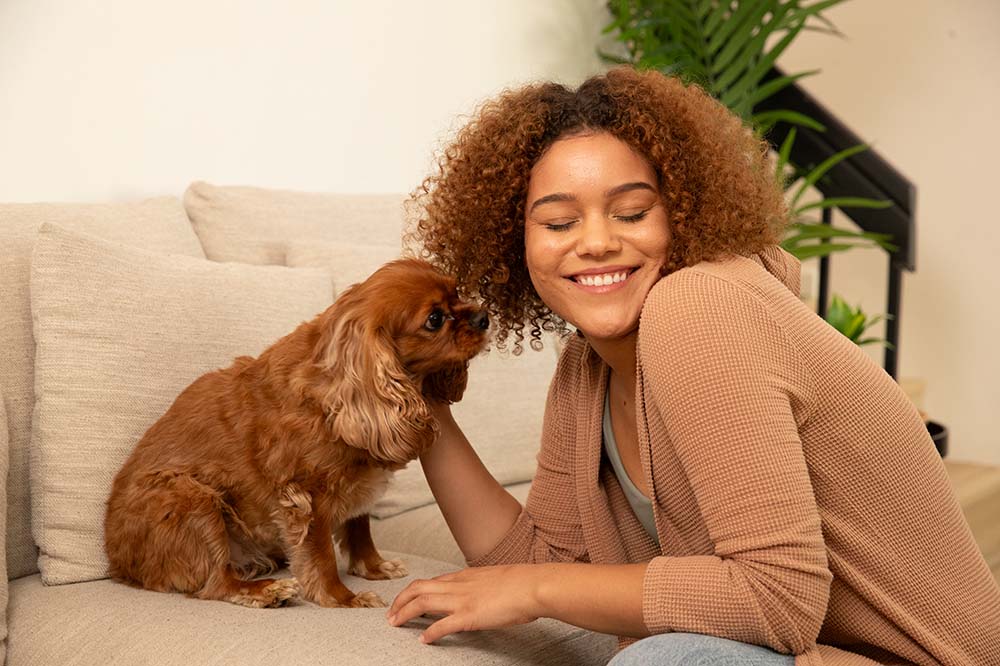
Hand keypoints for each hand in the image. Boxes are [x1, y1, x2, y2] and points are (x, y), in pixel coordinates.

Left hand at [386, 564, 543, 643]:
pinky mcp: (469, 616)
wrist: (533, 585)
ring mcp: (462, 599)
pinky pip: (442, 625)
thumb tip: (482, 593)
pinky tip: (424, 640)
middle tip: (390, 613)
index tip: (406, 599)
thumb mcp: (496, 578)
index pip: (432, 580)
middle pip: (418, 588)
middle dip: (400, 600)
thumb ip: (483, 585)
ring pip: (422, 602)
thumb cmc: (522, 583)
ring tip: (395, 624)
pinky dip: (430, 633)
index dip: (415, 590)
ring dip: (405, 613)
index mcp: (465, 575)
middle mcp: (459, 585)